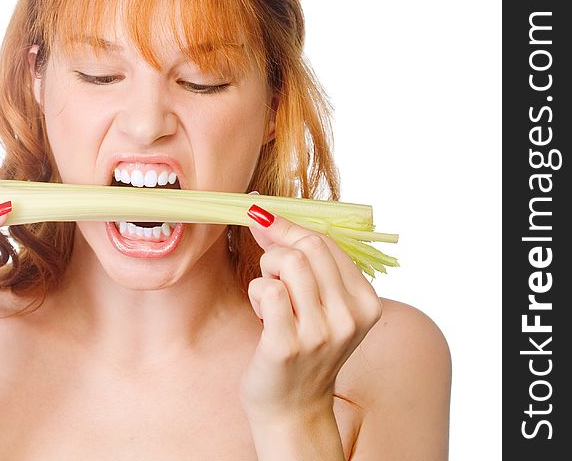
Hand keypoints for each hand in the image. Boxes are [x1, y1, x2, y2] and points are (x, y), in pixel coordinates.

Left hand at [239, 200, 382, 424]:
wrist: (293, 408)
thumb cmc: (303, 348)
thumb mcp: (320, 305)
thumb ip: (305, 262)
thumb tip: (265, 215)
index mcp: (366, 302)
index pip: (327, 242)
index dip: (289, 226)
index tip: (263, 218)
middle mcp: (350, 317)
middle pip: (308, 247)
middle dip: (277, 246)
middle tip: (265, 262)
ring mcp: (321, 333)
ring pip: (288, 263)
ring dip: (266, 271)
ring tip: (269, 296)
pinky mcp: (288, 346)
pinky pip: (267, 290)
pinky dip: (256, 292)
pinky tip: (262, 314)